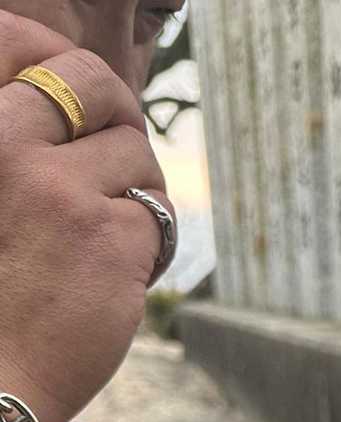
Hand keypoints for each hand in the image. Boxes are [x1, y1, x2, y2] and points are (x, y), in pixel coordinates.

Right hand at [0, 10, 175, 421]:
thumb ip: (25, 151)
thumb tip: (97, 113)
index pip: (36, 56)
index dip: (78, 78)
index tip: (93, 110)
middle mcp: (6, 144)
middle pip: (94, 85)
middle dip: (119, 118)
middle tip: (120, 164)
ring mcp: (58, 188)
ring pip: (137, 156)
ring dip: (137, 194)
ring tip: (108, 240)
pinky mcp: (108, 236)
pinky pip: (157, 215)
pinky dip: (151, 245)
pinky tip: (122, 276)